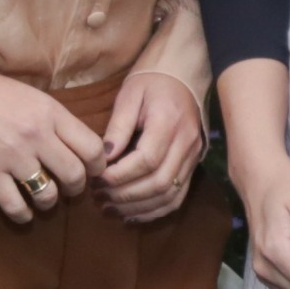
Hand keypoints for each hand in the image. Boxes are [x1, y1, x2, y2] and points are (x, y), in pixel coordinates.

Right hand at [0, 69, 105, 225]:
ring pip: (47, 195)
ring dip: (51, 202)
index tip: (94, 170)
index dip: (99, 165)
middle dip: (77, 187)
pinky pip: (15, 206)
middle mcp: (36, 136)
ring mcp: (12, 157)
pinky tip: (24, 212)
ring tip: (47, 198)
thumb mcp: (36, 98)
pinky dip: (23, 215)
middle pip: (74, 175)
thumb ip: (60, 122)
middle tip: (71, 187)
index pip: (92, 148)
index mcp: (51, 114)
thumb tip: (86, 149)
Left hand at [92, 74, 205, 224]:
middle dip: (126, 195)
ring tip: (110, 208)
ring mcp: (193, 157)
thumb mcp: (129, 96)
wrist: (183, 75)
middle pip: (159, 183)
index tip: (97, 178)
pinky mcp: (193, 165)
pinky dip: (155, 210)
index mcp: (169, 122)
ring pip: (169, 195)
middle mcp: (186, 143)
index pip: (147, 160)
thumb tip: (103, 159)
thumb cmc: (151, 81)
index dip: (120, 175)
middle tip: (99, 196)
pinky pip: (177, 197)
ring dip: (138, 207)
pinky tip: (132, 213)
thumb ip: (117, 127)